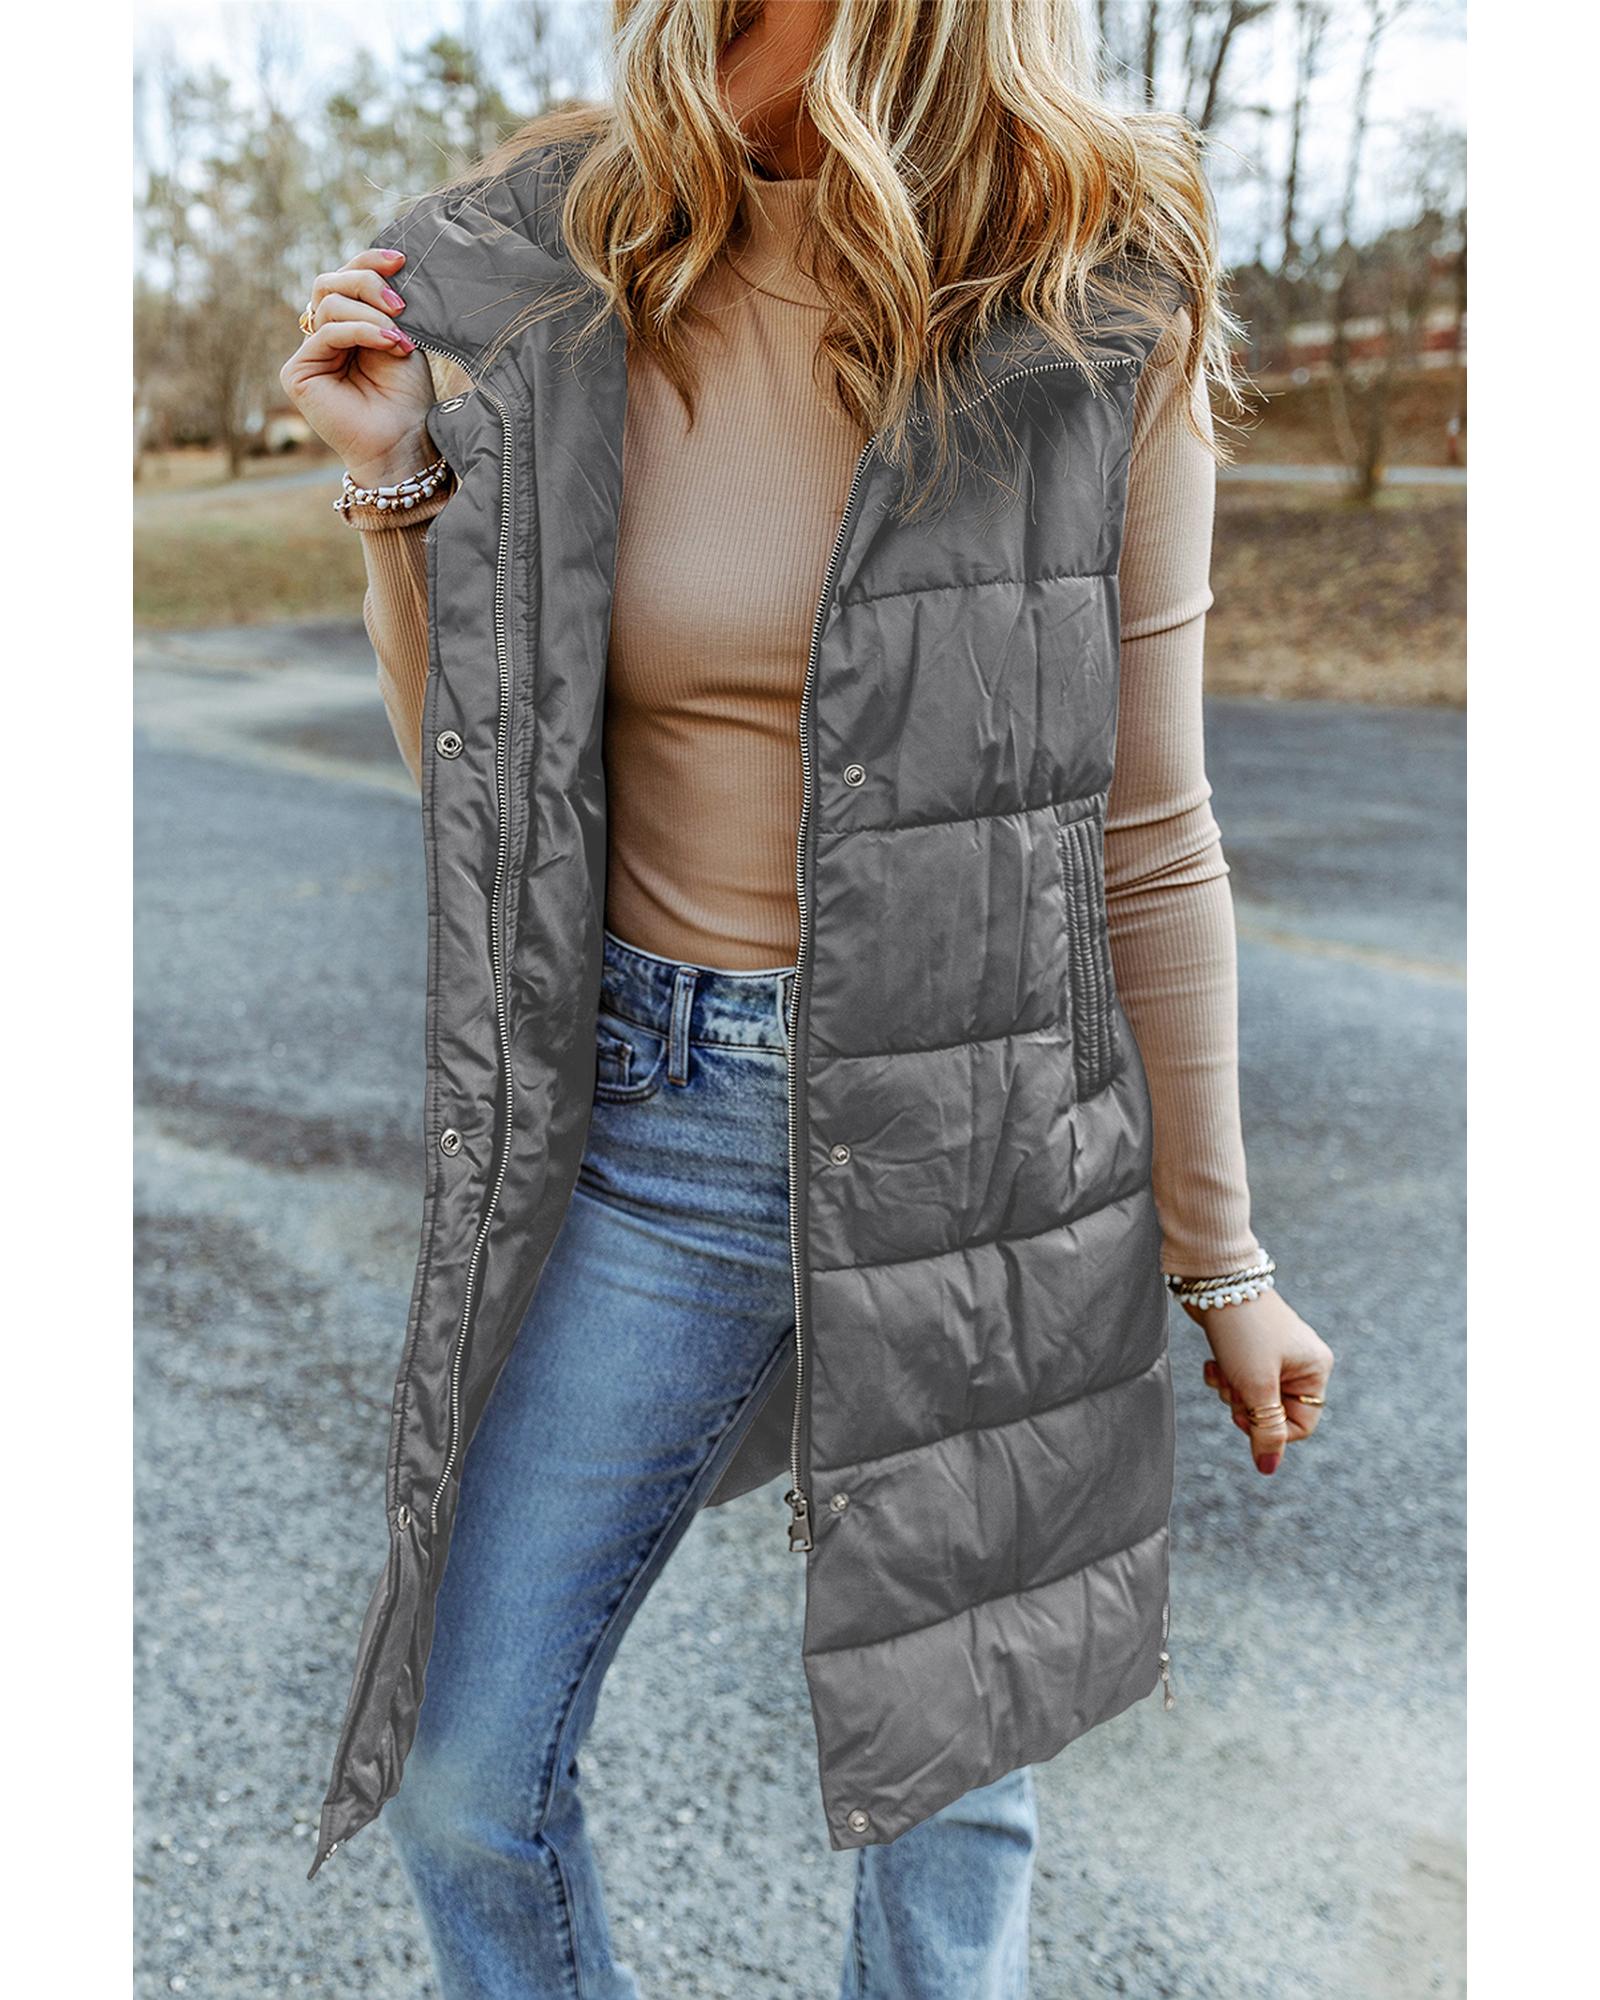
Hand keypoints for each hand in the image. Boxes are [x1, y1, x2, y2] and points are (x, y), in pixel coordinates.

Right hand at [280, 249, 435, 488]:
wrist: (405, 442)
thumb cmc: (407, 397)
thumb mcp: (400, 337)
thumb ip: (384, 305)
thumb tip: (386, 267)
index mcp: (346, 325)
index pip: (345, 279)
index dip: (368, 261)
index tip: (400, 260)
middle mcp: (323, 336)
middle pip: (330, 283)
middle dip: (367, 283)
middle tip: (400, 306)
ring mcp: (308, 354)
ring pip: (329, 304)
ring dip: (370, 315)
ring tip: (398, 339)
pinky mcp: (297, 373)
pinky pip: (327, 333)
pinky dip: (360, 332)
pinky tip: (389, 343)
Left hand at [1182, 1287, 1333, 1475]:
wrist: (1213, 1282)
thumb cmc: (1242, 1332)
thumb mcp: (1256, 1386)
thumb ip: (1265, 1430)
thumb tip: (1267, 1468)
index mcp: (1315, 1369)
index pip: (1300, 1425)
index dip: (1269, 1429)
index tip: (1245, 1416)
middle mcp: (1300, 1362)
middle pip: (1273, 1412)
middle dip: (1246, 1406)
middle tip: (1233, 1388)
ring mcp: (1274, 1354)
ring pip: (1252, 1397)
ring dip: (1231, 1391)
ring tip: (1223, 1370)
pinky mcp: (1249, 1347)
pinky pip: (1238, 1379)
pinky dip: (1224, 1376)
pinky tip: (1213, 1363)